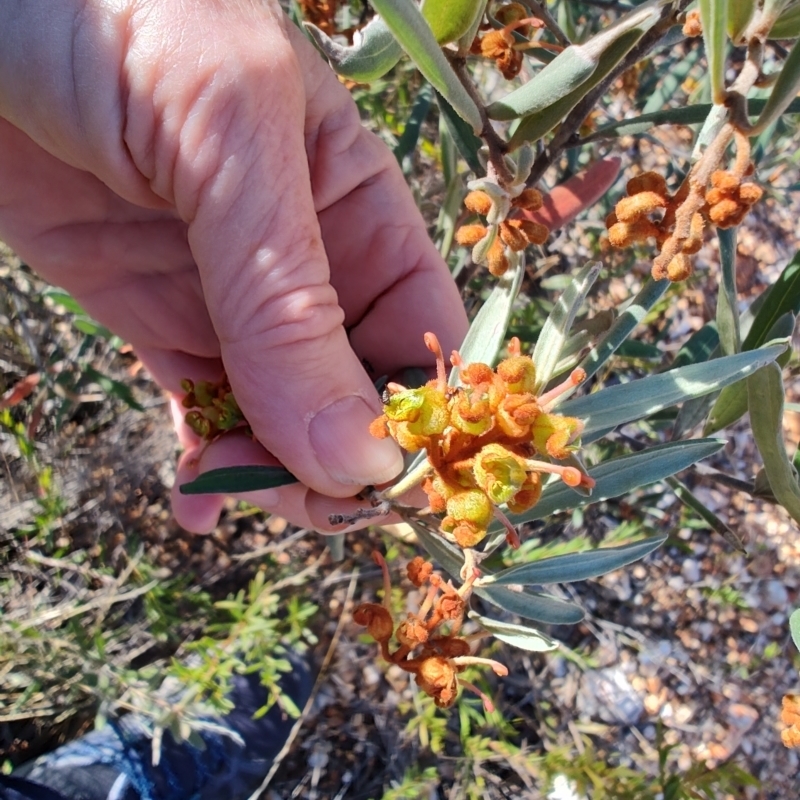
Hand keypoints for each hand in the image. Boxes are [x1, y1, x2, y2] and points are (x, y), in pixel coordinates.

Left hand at [0, 0, 467, 531]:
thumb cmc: (115, 16)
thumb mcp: (229, 133)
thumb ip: (292, 295)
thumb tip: (359, 453)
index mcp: (355, 200)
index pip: (420, 323)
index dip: (421, 405)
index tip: (399, 477)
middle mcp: (303, 256)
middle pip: (354, 385)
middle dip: (341, 455)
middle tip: (312, 505)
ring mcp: (224, 292)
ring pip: (278, 413)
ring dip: (270, 472)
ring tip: (230, 493)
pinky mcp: (148, 314)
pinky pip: (198, 407)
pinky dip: (205, 463)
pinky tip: (194, 499)